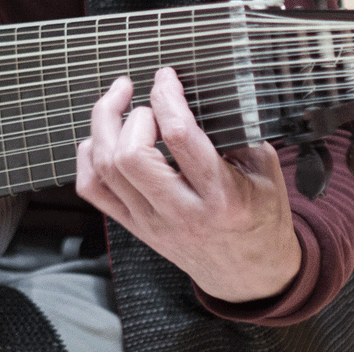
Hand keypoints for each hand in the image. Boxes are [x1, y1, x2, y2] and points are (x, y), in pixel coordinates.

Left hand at [75, 67, 300, 302]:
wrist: (249, 277)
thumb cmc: (261, 217)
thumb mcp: (265, 172)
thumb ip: (239, 130)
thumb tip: (205, 89)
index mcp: (221, 195)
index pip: (179, 137)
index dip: (166, 96)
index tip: (166, 76)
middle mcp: (180, 212)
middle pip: (130, 156)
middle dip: (129, 112)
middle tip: (143, 94)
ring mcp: (151, 222)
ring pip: (105, 169)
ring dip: (104, 126)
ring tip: (119, 101)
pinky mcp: (135, 227)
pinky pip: (93, 190)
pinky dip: (88, 156)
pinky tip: (102, 136)